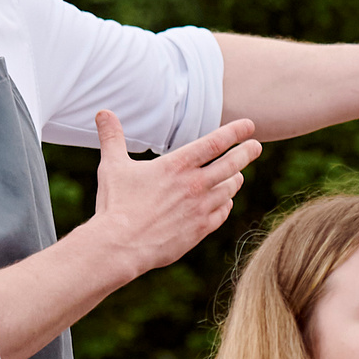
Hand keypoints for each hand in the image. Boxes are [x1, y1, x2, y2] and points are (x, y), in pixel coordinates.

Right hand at [88, 112, 261, 279]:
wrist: (120, 246)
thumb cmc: (115, 205)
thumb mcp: (112, 166)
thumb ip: (112, 137)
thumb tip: (102, 112)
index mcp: (177, 165)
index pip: (215, 142)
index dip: (235, 132)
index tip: (249, 125)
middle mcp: (195, 185)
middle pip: (232, 164)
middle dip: (247, 153)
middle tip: (256, 146)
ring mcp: (200, 208)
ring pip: (229, 189)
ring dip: (235, 179)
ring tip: (238, 175)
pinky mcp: (200, 230)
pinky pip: (222, 213)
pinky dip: (225, 204)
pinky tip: (225, 202)